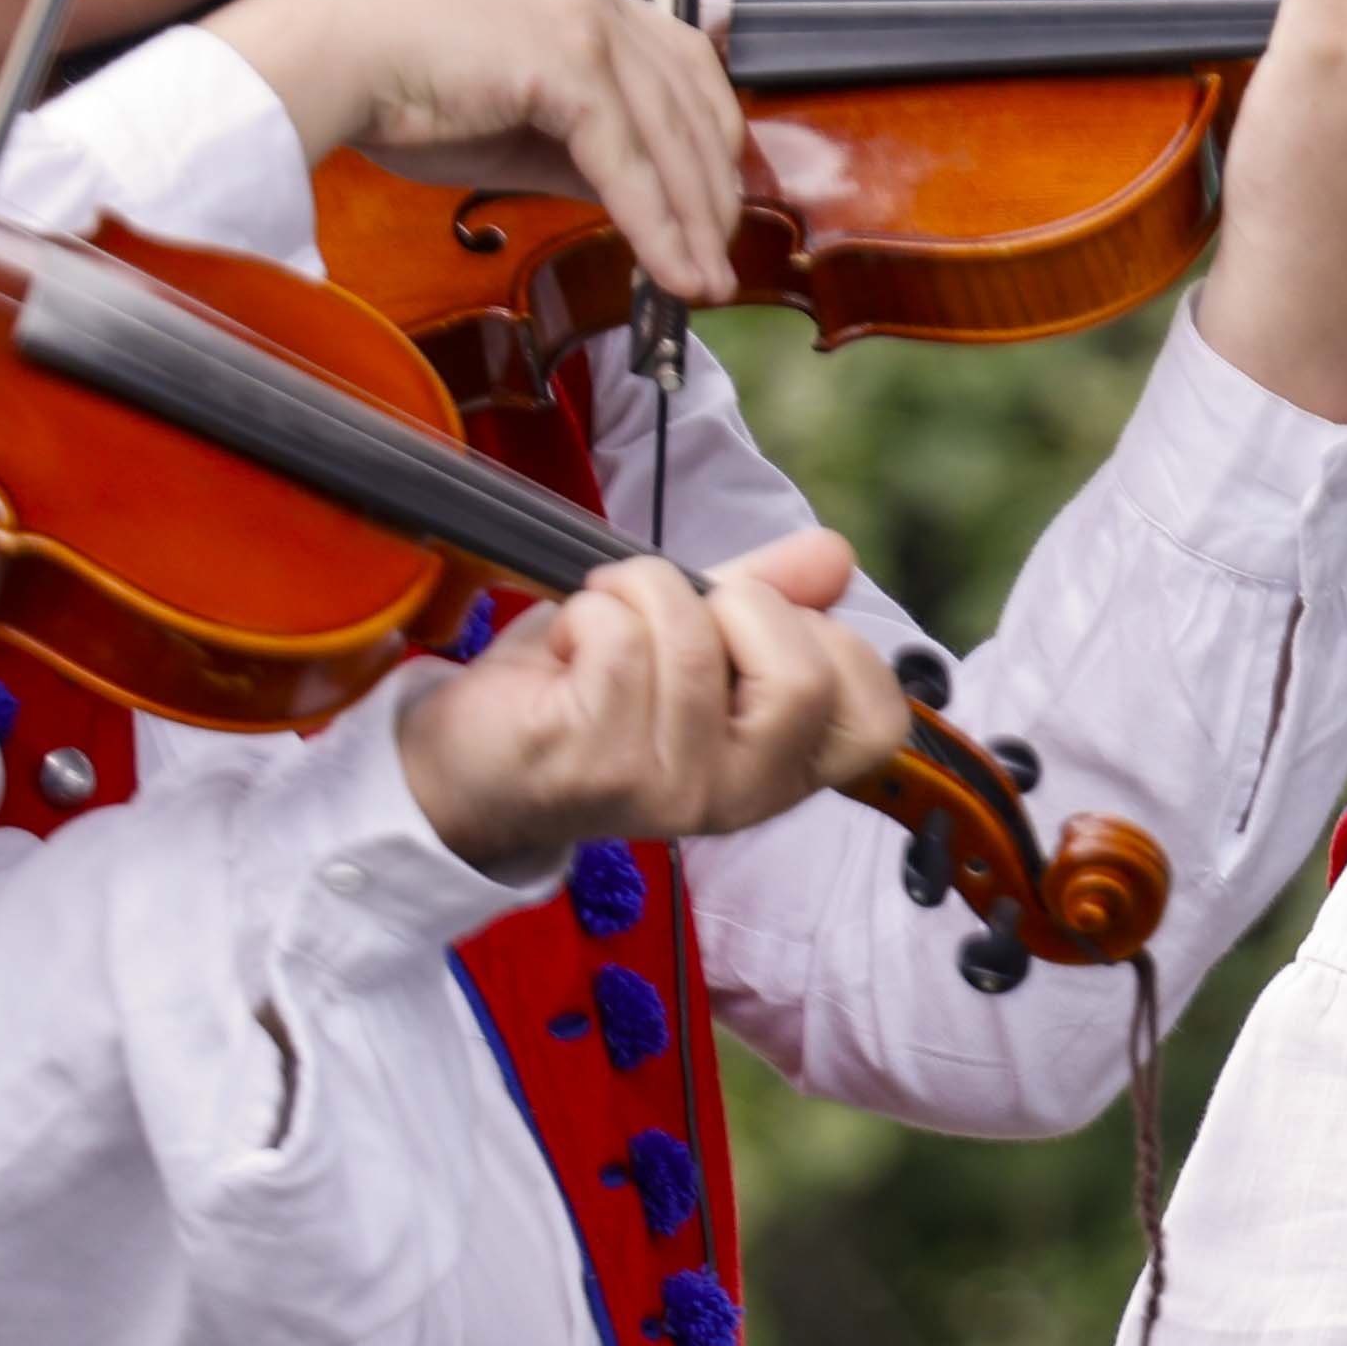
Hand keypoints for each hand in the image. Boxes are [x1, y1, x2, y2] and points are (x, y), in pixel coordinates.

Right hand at [200, 0, 750, 305]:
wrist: (321, 60)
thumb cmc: (398, 88)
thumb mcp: (518, 122)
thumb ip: (586, 150)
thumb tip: (648, 207)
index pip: (683, 65)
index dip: (710, 139)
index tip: (715, 203)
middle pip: (691, 101)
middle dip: (712, 190)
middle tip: (719, 257)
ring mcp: (583, 19)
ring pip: (669, 137)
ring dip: (694, 222)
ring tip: (704, 283)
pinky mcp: (564, 62)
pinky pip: (628, 162)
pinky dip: (656, 226)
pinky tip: (673, 273)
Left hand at [390, 528, 910, 874]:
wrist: (469, 762)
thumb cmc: (588, 695)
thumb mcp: (695, 637)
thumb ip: (770, 597)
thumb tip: (834, 554)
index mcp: (782, 768)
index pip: (877, 720)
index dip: (829, 642)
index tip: (755, 628)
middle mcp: (741, 791)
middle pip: (804, 680)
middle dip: (738, 605)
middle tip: (678, 615)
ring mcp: (670, 787)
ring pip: (695, 639)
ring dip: (637, 593)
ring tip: (602, 622)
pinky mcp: (595, 763)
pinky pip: (620, 639)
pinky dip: (589, 612)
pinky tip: (568, 648)